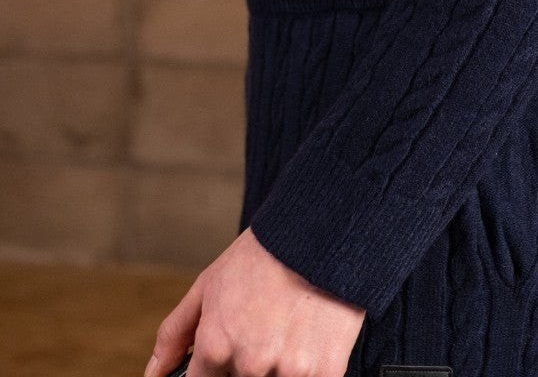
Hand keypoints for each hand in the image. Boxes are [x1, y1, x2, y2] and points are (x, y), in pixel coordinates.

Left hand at [144, 225, 366, 376]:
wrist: (319, 233)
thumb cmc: (262, 256)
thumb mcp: (208, 285)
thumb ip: (176, 334)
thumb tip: (153, 374)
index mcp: (217, 346)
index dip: (212, 369)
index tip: (227, 355)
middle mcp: (250, 365)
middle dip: (248, 362)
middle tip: (262, 328)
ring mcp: (289, 372)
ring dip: (278, 365)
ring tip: (287, 328)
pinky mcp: (326, 372)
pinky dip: (308, 364)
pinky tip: (309, 334)